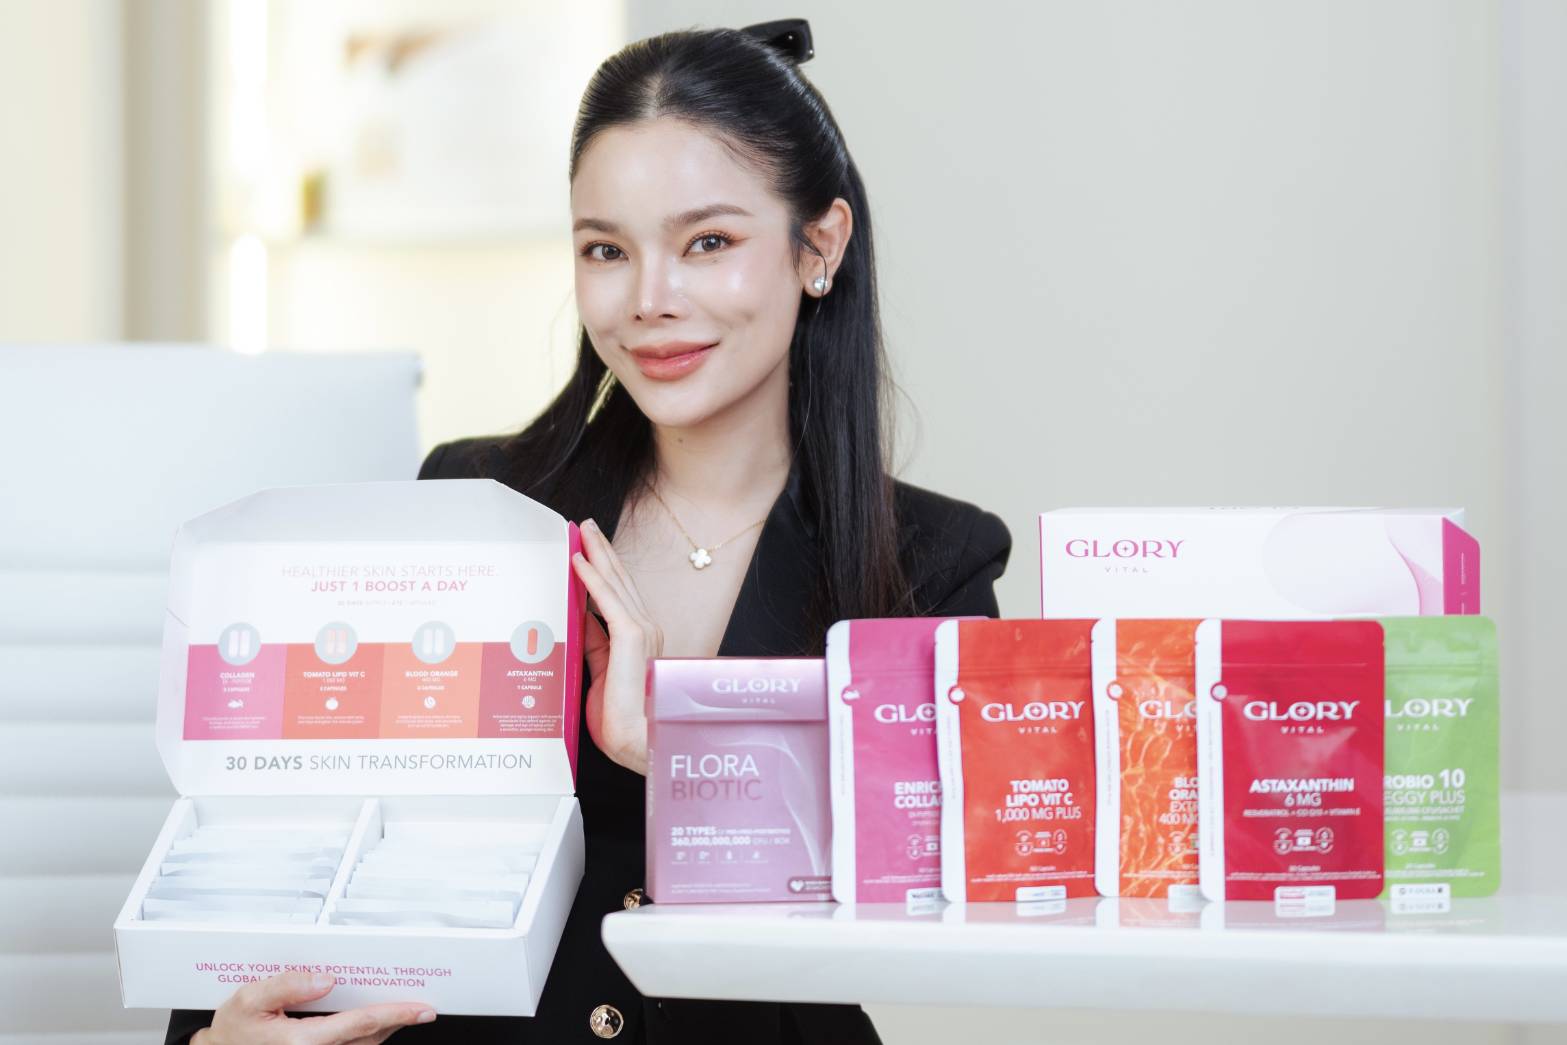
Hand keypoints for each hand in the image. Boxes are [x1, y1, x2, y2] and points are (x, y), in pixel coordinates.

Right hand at [192, 970, 433, 1044]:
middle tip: (421, 1006)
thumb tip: (326, 979)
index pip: (361, 1024)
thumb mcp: (250, 999)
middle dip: (396, 1021)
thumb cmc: (234, 1030)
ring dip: (383, 1030)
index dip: (396, 1014)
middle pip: (370, 1038)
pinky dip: (365, 1036)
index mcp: (303, 1042)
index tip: (422, 1009)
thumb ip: (288, 984)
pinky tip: (371, 1022)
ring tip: (401, 1010)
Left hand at [572, 517, 660, 774]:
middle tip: (586, 526)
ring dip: (598, 554)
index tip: (587, 548)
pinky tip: (578, 561)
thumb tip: (581, 620)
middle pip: (619, 581)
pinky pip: (608, 600)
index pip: (618, 596)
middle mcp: (645, 630)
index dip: (603, 570)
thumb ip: (594, 644)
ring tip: (583, 531)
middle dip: (602, 551)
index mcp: (639, 640)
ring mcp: (642, 632)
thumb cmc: (620, 718)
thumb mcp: (600, 672)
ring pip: (615, 583)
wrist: (636, 742)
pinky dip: (593, 578)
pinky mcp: (632, 638)